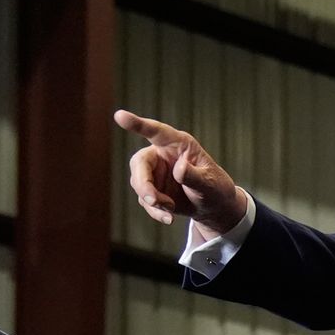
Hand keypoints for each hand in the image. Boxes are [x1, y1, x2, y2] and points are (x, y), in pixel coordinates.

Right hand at [114, 108, 245, 235]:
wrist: (213, 207)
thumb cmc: (215, 188)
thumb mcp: (210, 183)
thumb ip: (194, 176)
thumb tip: (179, 168)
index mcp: (178, 144)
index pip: (156, 131)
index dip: (137, 124)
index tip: (120, 116)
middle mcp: (162, 154)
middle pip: (140, 162)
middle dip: (143, 183)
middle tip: (153, 200)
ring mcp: (155, 172)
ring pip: (139, 183)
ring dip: (152, 200)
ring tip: (170, 210)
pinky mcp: (152, 188)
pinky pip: (145, 200)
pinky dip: (155, 211)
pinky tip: (168, 218)